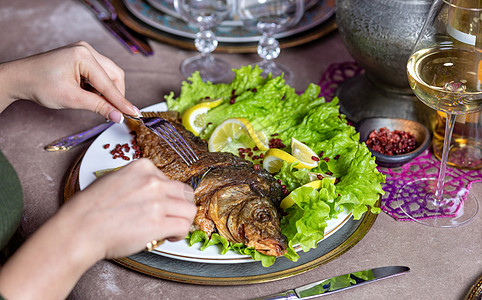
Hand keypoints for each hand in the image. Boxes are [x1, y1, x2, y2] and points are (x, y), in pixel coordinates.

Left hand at [0, 41, 138, 121]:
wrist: (20, 78)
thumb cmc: (39, 85)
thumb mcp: (71, 99)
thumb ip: (98, 106)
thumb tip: (118, 116)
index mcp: (83, 55)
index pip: (109, 83)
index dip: (121, 101)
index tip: (134, 114)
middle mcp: (87, 49)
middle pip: (114, 75)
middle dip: (115, 95)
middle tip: (114, 113)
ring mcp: (85, 52)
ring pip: (109, 75)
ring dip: (107, 92)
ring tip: (96, 104)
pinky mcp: (82, 57)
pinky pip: (100, 73)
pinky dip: (99, 87)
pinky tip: (89, 94)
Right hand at [0, 159, 196, 298]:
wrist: (80, 228)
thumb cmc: (91, 209)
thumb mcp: (115, 180)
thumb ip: (137, 182)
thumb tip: (152, 194)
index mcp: (143, 167)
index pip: (171, 180)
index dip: (169, 196)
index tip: (163, 205)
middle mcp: (153, 181)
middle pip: (185, 193)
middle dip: (180, 206)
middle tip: (172, 217)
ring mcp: (157, 201)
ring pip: (189, 209)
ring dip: (183, 220)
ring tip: (172, 229)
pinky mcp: (159, 222)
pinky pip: (184, 226)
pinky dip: (180, 233)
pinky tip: (170, 237)